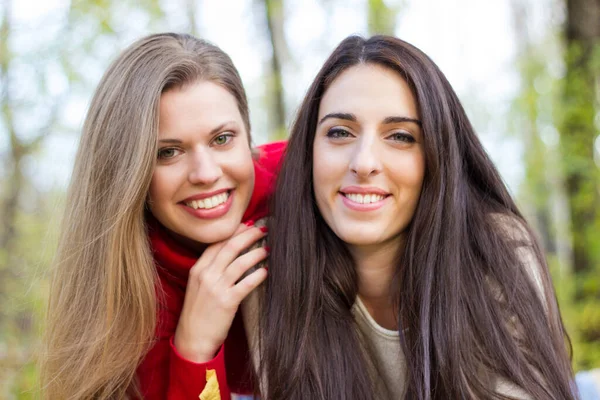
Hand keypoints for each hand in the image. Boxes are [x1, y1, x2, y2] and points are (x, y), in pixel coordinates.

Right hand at [173, 222, 267, 361]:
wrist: (192, 339)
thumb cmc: (198, 313)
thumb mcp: (197, 286)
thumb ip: (210, 270)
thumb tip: (231, 255)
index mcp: (197, 269)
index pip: (217, 243)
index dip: (234, 232)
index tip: (247, 225)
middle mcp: (206, 275)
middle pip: (230, 247)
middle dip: (248, 235)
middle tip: (262, 229)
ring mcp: (216, 288)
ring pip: (240, 262)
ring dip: (257, 253)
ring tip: (268, 248)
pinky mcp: (227, 301)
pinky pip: (247, 283)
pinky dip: (258, 275)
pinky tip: (267, 271)